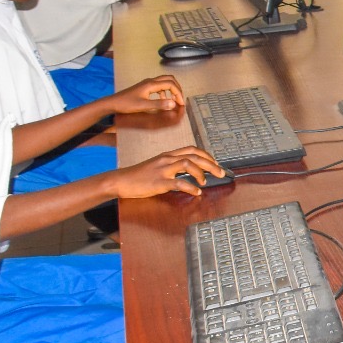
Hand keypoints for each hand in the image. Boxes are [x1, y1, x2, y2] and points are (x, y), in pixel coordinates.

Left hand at [108, 76, 184, 114]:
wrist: (113, 102)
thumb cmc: (127, 104)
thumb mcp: (143, 106)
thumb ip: (159, 104)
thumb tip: (173, 104)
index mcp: (151, 84)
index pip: (170, 84)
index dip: (178, 93)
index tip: (180, 103)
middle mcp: (150, 81)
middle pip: (169, 79)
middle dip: (177, 88)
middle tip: (180, 99)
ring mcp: (147, 83)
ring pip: (164, 81)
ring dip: (171, 89)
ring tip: (173, 100)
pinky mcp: (145, 87)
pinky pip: (159, 85)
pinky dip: (165, 91)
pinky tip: (162, 99)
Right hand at [110, 147, 224, 198]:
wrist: (121, 181)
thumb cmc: (139, 175)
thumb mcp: (157, 165)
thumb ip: (172, 166)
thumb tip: (189, 171)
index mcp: (168, 155)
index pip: (192, 150)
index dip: (207, 155)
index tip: (215, 163)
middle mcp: (167, 159)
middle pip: (194, 156)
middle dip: (211, 164)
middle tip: (221, 172)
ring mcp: (163, 170)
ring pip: (188, 164)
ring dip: (201, 173)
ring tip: (205, 182)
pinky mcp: (159, 182)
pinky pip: (179, 183)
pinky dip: (191, 187)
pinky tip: (196, 192)